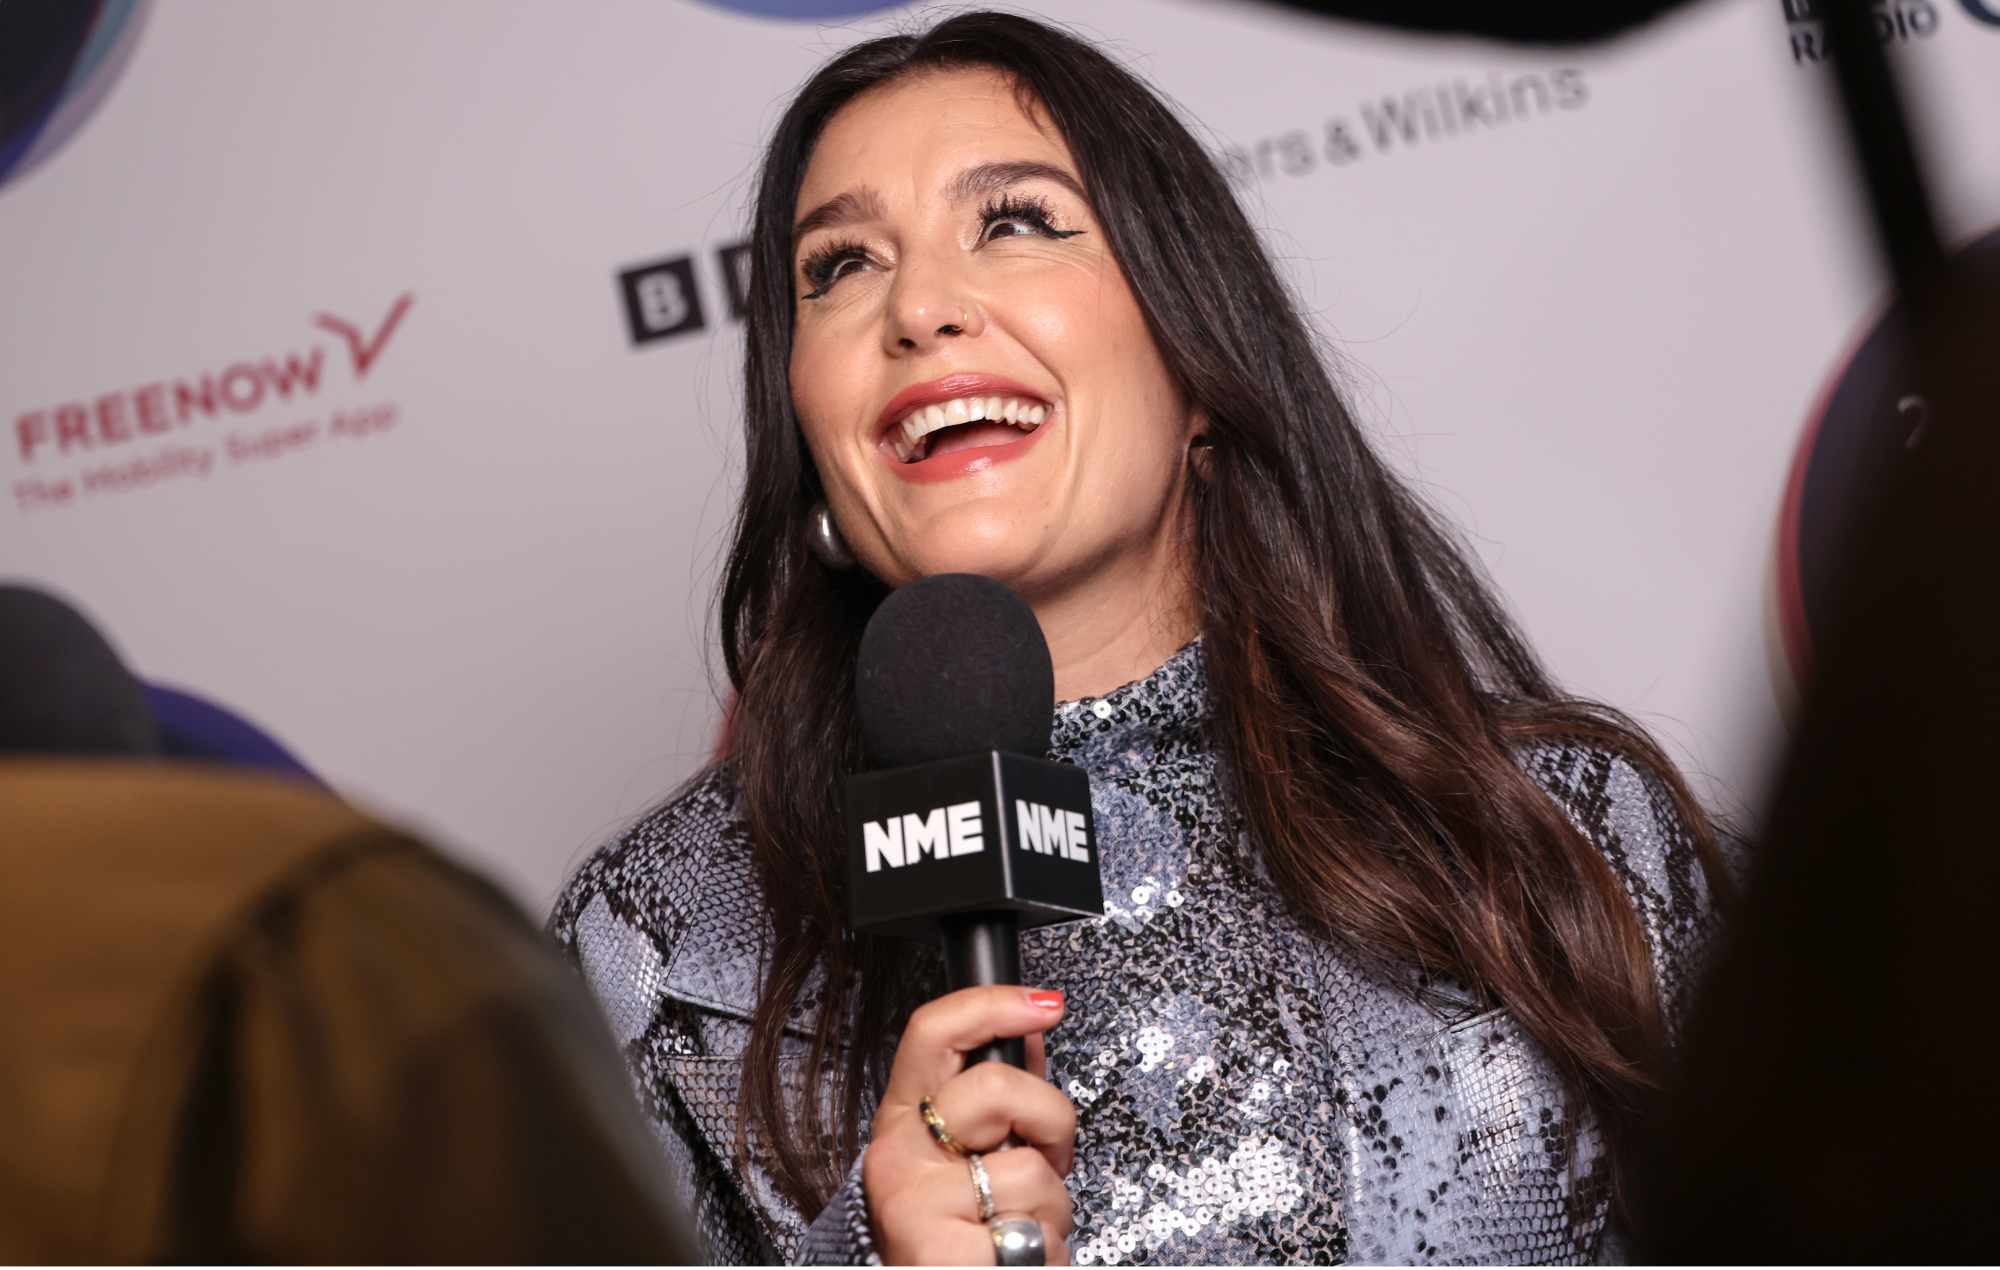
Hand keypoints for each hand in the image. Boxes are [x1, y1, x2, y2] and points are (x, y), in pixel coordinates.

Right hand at [862, 985, 1076, 1264]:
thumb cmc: (955, 1233)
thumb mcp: (968, 1156)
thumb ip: (1002, 1097)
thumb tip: (1031, 1031)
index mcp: (905, 1118)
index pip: (933, 1032)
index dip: (994, 1005)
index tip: (1047, 1004)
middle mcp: (898, 1154)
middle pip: (995, 1087)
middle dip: (1052, 1122)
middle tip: (1049, 1159)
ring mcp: (914, 1202)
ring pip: (1030, 1171)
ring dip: (1052, 1208)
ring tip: (1022, 1227)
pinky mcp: (941, 1253)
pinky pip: (1035, 1233)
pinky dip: (1048, 1251)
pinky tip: (1016, 1259)